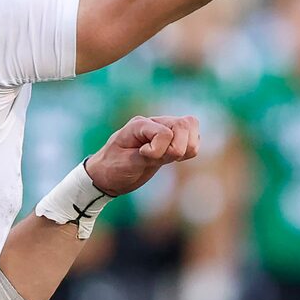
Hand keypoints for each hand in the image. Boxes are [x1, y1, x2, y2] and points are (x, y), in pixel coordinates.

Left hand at [85, 114, 202, 197]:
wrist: (107, 176)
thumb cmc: (112, 168)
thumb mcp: (126, 164)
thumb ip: (149, 155)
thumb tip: (171, 148)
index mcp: (139, 125)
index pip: (165, 132)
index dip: (158, 150)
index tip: (143, 157)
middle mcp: (154, 122)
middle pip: (186, 123)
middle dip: (179, 147)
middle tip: (162, 158)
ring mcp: (164, 129)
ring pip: (192, 127)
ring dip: (186, 148)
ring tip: (168, 158)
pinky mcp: (171, 140)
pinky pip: (192, 139)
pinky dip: (188, 151)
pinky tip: (173, 158)